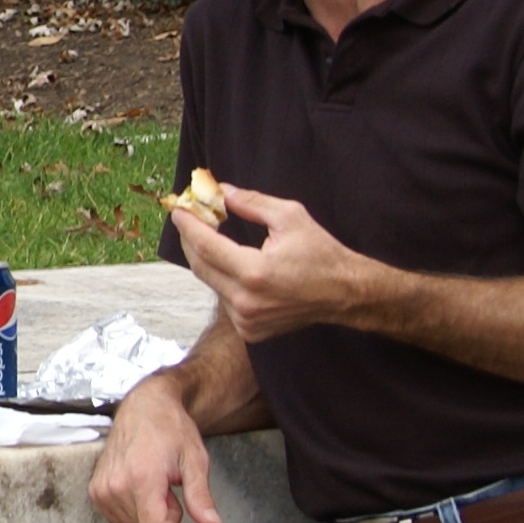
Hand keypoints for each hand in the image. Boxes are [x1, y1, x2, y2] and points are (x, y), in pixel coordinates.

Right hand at [89, 372, 224, 522]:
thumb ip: (201, 497)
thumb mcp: (195, 460)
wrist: (144, 407)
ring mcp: (102, 489)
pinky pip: (119, 519)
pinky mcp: (95, 491)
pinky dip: (136, 513)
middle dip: (167, 520)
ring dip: (151, 516)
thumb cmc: (170, 429)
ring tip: (158, 487)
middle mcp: (116, 485)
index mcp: (141, 478)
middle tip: (173, 491)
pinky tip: (143, 490)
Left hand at [175, 184, 380, 344]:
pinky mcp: (249, 330)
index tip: (179, 209)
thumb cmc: (321, 253)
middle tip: (190, 218)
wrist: (344, 293)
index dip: (188, 226)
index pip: (206, 246)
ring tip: (209, 236)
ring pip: (210, 282)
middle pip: (200, 265)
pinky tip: (230, 263)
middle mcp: (245, 301)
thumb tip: (222, 192)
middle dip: (190, 239)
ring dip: (206, 258)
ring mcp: (246, 320)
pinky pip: (223, 298)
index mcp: (255, 273)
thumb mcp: (290, 217)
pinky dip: (222, 278)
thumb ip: (252, 203)